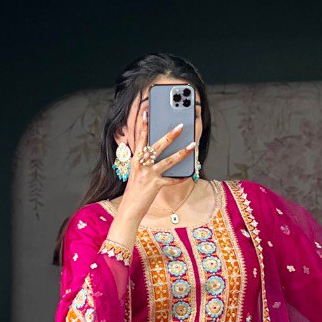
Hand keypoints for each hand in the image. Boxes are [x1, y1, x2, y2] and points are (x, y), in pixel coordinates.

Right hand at [115, 108, 195, 226]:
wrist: (129, 209)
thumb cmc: (134, 191)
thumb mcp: (136, 173)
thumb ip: (144, 162)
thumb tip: (157, 153)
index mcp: (135, 160)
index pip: (140, 139)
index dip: (143, 125)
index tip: (146, 112)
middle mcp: (141, 165)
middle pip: (158, 146)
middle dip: (170, 135)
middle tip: (180, 126)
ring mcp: (149, 175)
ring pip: (168, 160)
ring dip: (182, 152)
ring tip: (192, 145)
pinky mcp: (156, 185)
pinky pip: (171, 180)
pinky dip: (180, 177)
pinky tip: (189, 173)